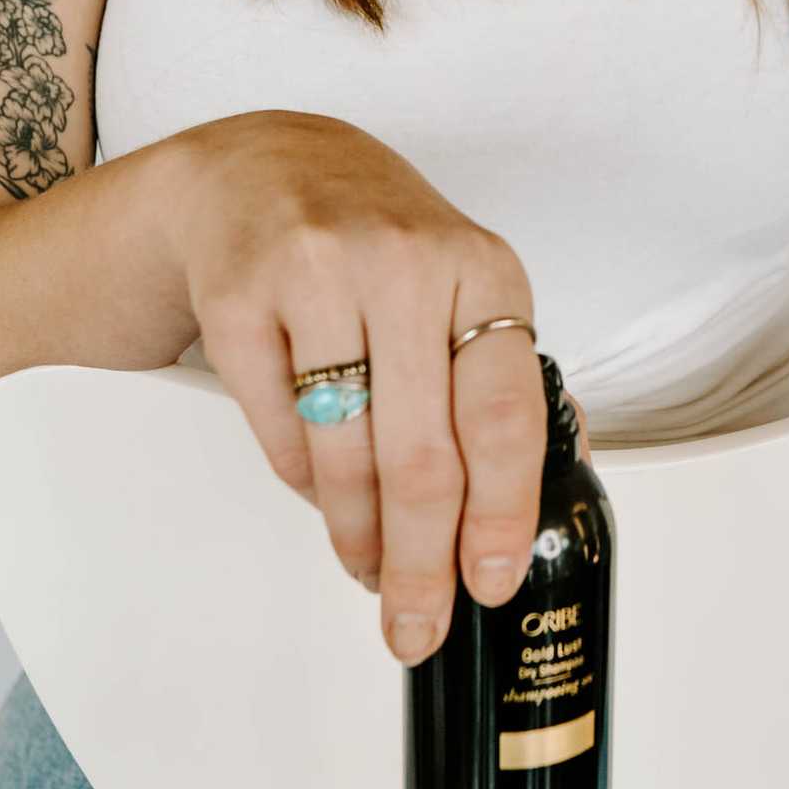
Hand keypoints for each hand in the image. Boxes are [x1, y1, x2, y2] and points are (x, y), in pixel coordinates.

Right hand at [153, 108, 565, 663]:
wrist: (261, 167)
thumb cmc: (377, 242)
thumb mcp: (463, 282)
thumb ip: (505, 380)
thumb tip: (549, 495)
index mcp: (481, 268)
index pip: (504, 414)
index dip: (500, 514)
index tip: (489, 582)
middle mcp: (403, 263)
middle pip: (421, 455)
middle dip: (420, 562)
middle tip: (415, 621)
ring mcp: (314, 275)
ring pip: (344, 456)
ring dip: (358, 537)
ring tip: (370, 569)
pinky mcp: (238, 297)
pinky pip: (278, 433)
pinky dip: (304, 483)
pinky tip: (323, 491)